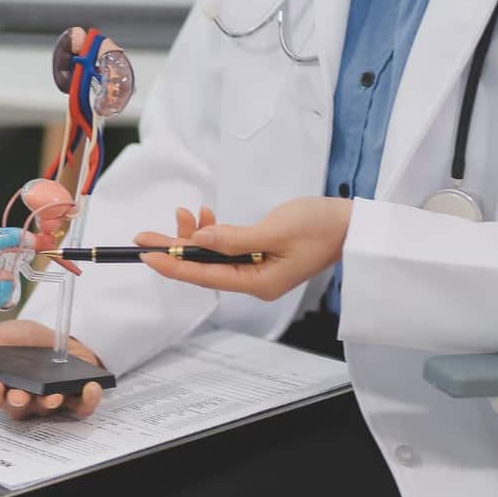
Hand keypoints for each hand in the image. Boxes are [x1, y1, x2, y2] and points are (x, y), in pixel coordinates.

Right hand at [0, 319, 105, 419]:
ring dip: (48, 403)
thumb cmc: (24, 342)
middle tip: (20, 395)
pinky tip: (89, 387)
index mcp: (2, 386)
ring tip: (52, 394)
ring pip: (46, 412)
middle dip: (17, 403)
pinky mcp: (75, 400)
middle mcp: (23, 399)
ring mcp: (49, 402)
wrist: (60, 338)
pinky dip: (87, 401)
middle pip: (16, 410)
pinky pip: (81, 409)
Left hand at [135, 197, 353, 300]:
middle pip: (203, 267)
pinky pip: (227, 247)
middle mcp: (254, 280)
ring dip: (195, 236)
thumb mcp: (275, 230)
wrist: (354, 224)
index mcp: (258, 282)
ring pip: (212, 255)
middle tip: (143, 236)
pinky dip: (213, 232)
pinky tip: (205, 217)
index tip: (146, 255)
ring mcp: (257, 268)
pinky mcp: (260, 255)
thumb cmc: (323, 227)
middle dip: (174, 249)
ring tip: (184, 213)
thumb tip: (198, 242)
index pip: (204, 276)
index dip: (172, 265)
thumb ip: (233, 238)